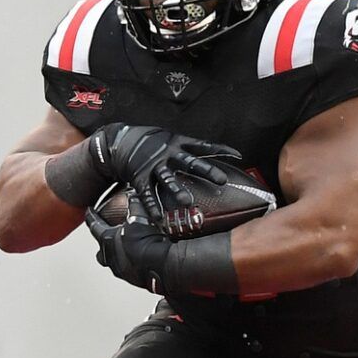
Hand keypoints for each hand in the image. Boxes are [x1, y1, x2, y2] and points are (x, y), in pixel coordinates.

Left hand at [84, 209, 173, 291]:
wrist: (159, 263)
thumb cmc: (146, 240)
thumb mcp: (140, 216)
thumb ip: (134, 204)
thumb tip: (133, 194)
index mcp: (107, 240)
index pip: (94, 225)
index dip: (92, 216)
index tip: (88, 211)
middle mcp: (110, 257)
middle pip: (101, 250)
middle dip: (104, 244)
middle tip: (108, 237)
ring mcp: (121, 270)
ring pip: (114, 262)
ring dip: (118, 255)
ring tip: (127, 249)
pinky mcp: (133, 279)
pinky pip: (129, 269)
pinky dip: (132, 263)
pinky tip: (141, 259)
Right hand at [88, 125, 237, 224]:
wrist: (119, 142)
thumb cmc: (150, 143)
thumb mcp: (170, 139)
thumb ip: (189, 147)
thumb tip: (215, 153)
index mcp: (177, 143)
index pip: (203, 146)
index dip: (220, 148)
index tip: (238, 155)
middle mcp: (167, 154)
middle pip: (190, 163)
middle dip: (206, 171)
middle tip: (222, 181)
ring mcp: (153, 165)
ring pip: (168, 178)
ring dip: (177, 190)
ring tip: (187, 202)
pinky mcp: (139, 177)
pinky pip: (147, 193)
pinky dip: (153, 205)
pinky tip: (159, 218)